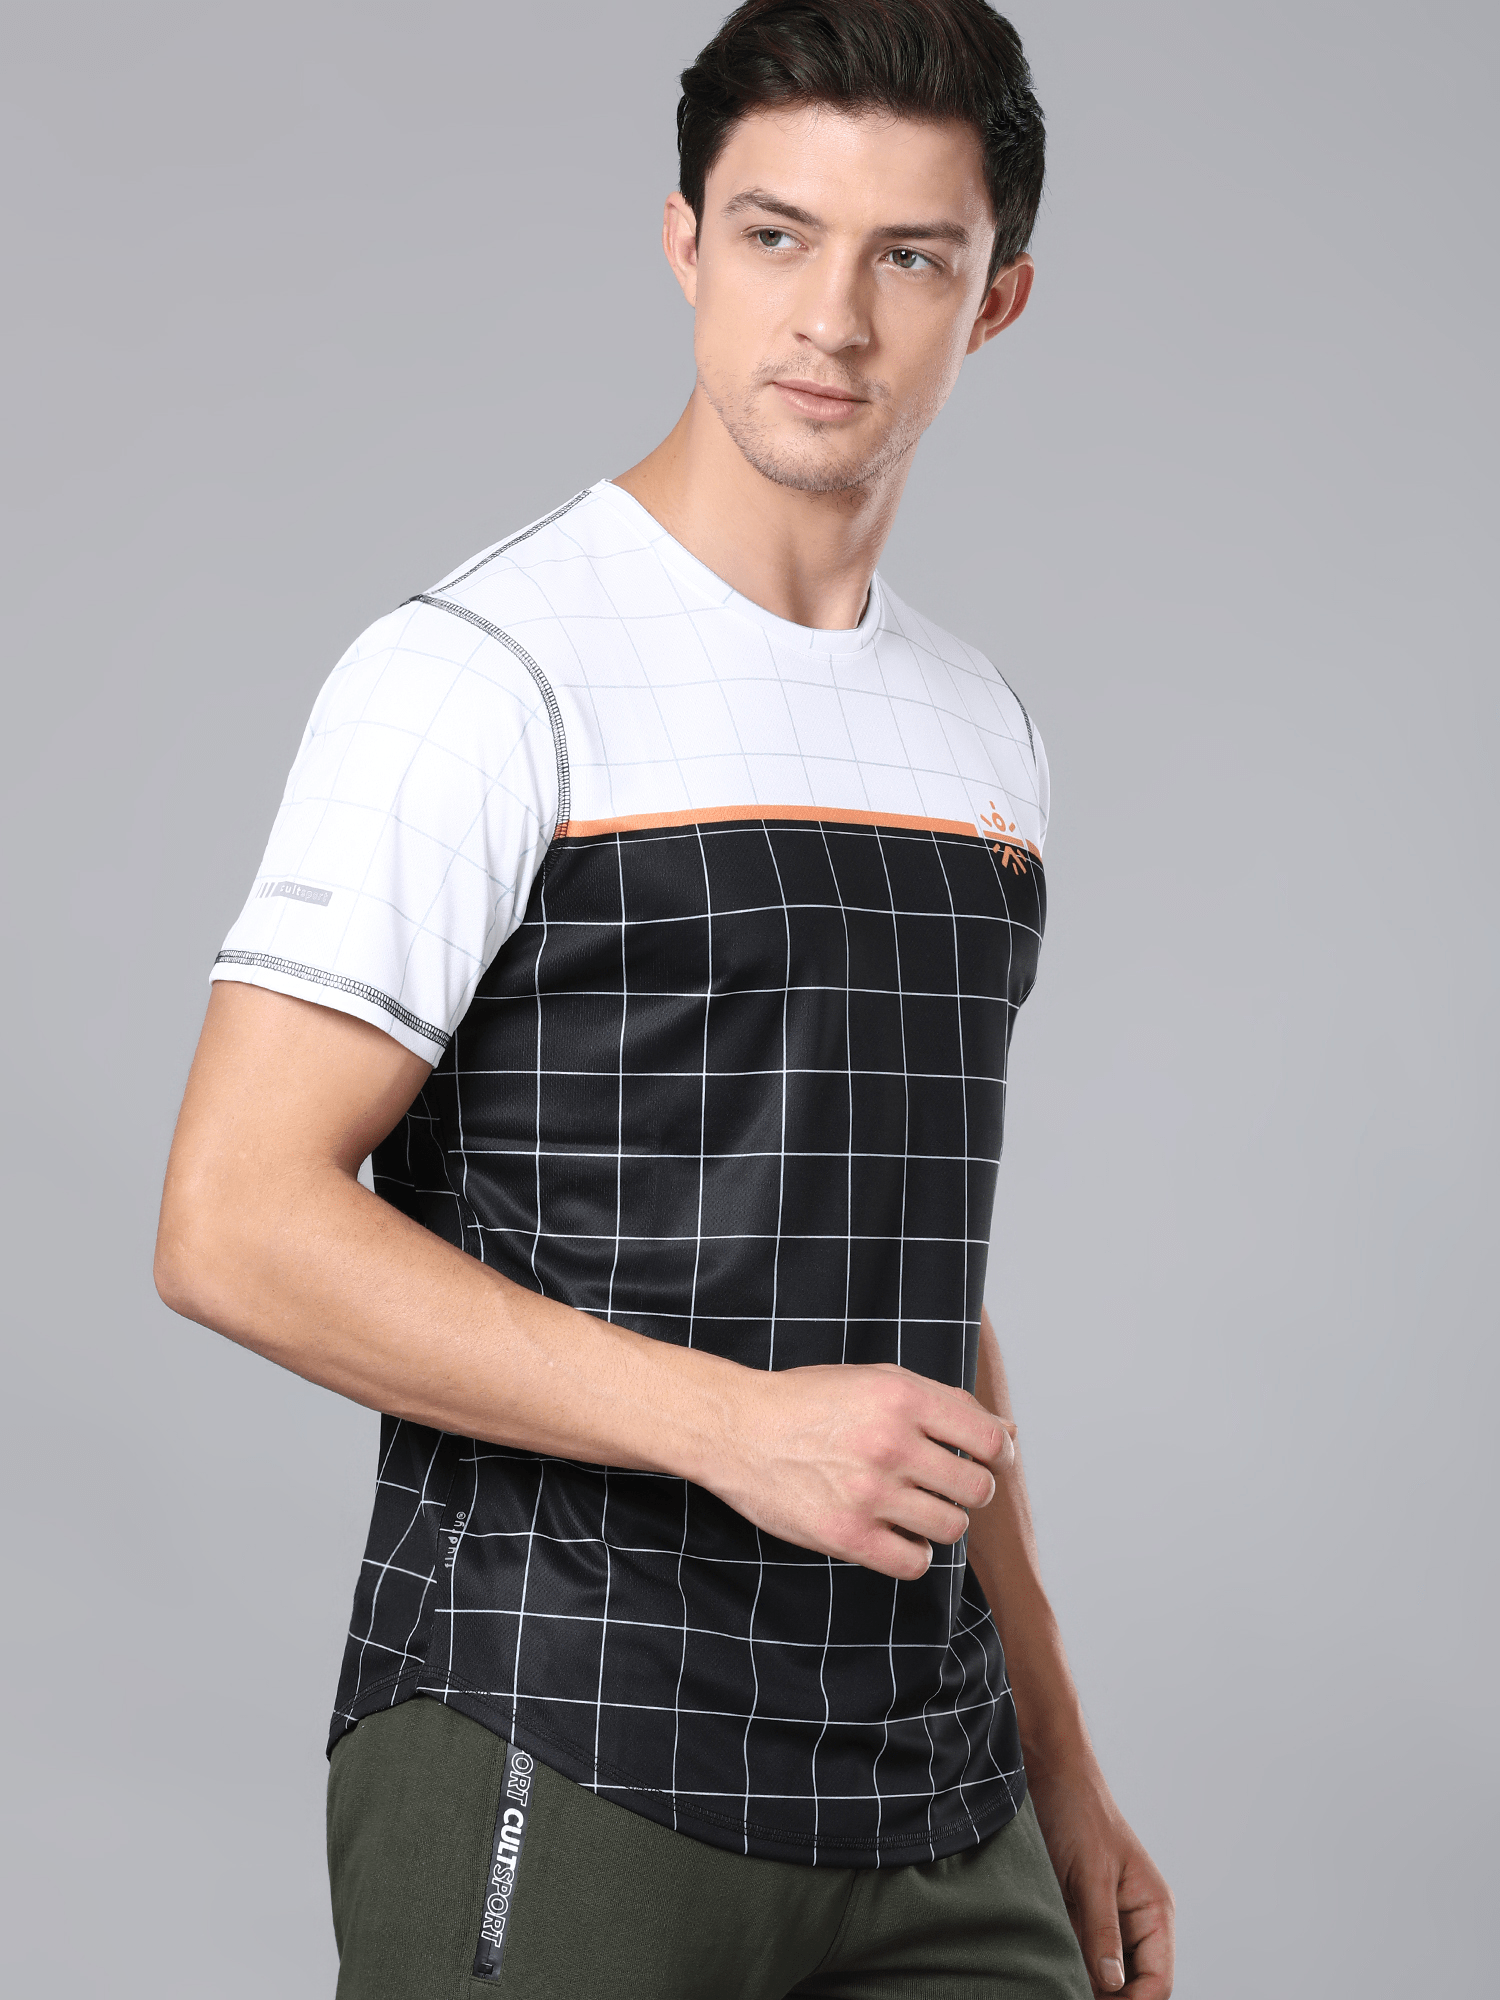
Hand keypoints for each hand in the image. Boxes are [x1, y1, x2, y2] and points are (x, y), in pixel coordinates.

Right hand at [708, 1361, 1015, 1579]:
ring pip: (950, 1528)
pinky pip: (915, 1562)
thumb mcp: (878, 1380)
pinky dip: (913, 1552)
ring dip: (940, 1521)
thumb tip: (1008, 1432)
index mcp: (901, 1397)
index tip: (985, 1460)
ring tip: (913, 1508)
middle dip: (969, 1490)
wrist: (738, 1429)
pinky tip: (895, 1533)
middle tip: (943, 1485)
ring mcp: (869, 1493)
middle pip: (976, 1489)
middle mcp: (890, 1443)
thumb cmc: (812, 1402)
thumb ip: (946, 1402)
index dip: (998, 1455)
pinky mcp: (847, 1536)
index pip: (988, 1440)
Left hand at [1026, 1751, 1174, 1997]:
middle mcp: (1136, 1920)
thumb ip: (1102, 1931)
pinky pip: (1080, 1954)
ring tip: (1056, 1982)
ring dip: (1084, 1983)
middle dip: (1108, 1999)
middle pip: (1134, 1985)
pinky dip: (1068, 1965)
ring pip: (1105, 1976)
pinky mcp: (1079, 1914)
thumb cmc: (1078, 1812)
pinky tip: (1048, 1969)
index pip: (1159, 1980)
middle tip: (1068, 1993)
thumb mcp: (1091, 1875)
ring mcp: (1107, 1919)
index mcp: (1154, 1909)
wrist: (1048, 1774)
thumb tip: (1113, 1985)